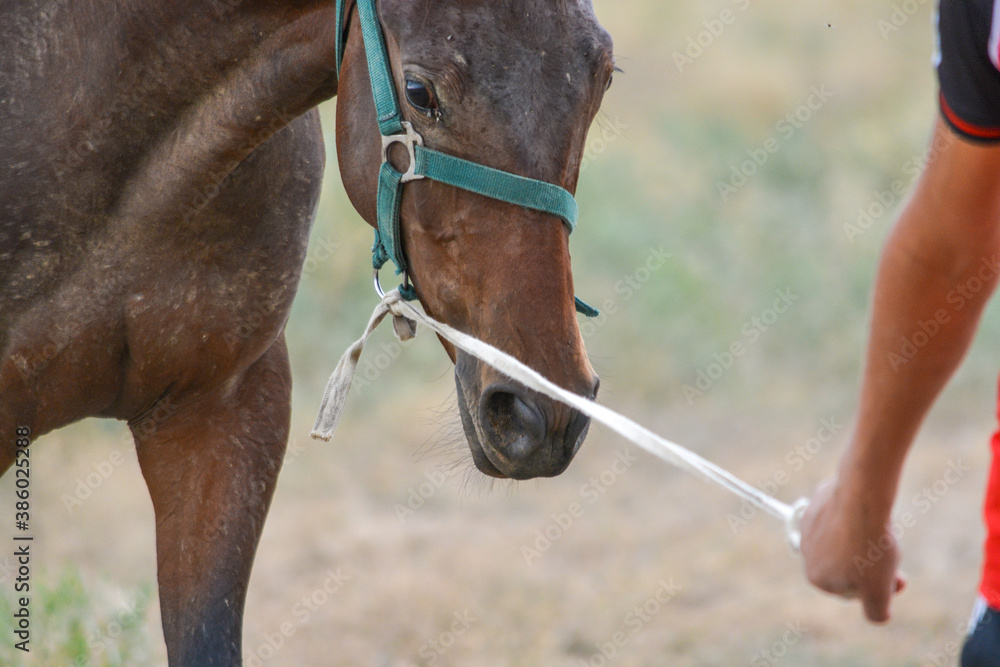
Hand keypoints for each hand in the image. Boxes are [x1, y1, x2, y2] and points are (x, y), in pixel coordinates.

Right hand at [799, 479, 906, 622]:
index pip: (852, 592)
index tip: (897, 576)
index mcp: (817, 578)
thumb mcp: (879, 592)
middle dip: (870, 565)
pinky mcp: (816, 504)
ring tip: (879, 532)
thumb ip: (877, 613)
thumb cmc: (868, 546)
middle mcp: (806, 553)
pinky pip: (839, 518)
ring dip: (862, 541)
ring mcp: (809, 527)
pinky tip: (868, 513)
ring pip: (843, 541)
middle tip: (893, 556)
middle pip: (845, 566)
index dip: (877, 586)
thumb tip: (878, 615)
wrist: (861, 498)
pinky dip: (854, 519)